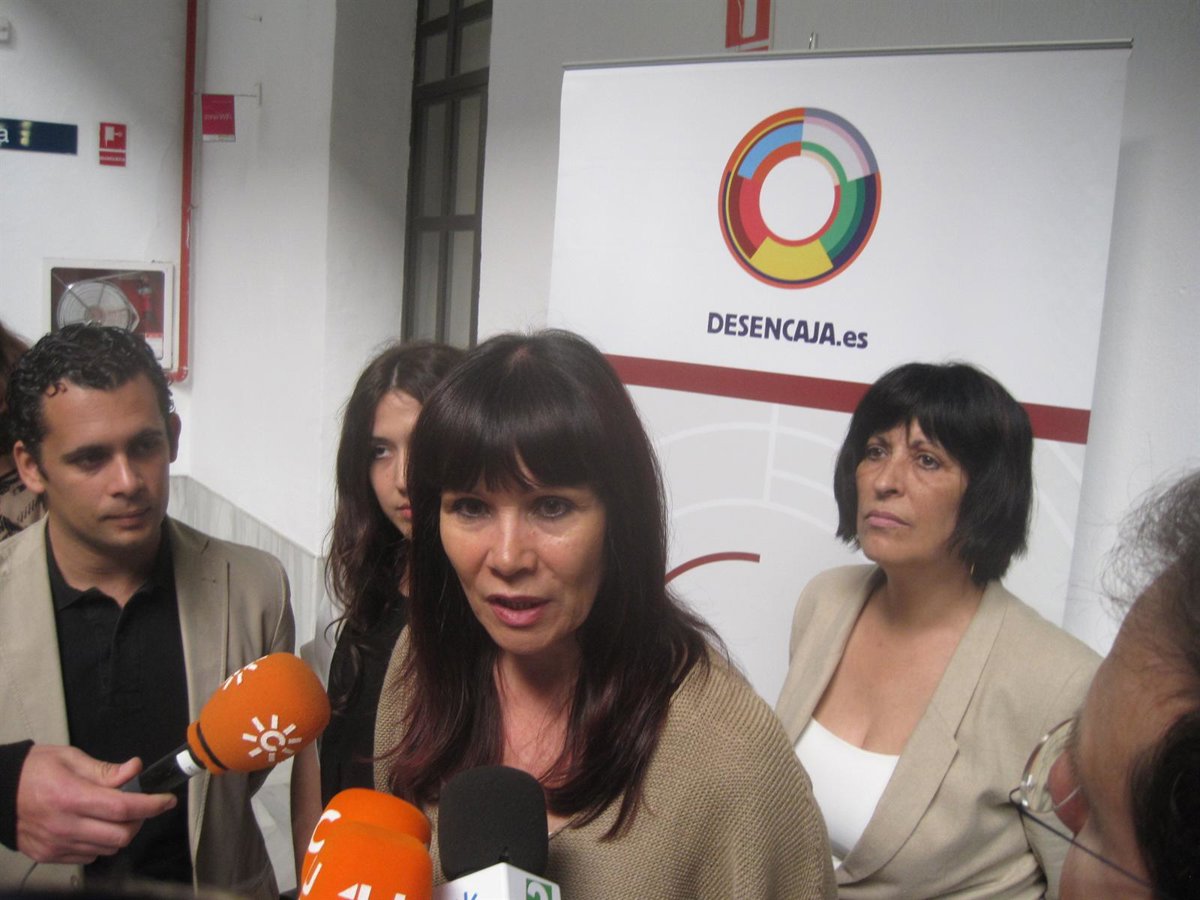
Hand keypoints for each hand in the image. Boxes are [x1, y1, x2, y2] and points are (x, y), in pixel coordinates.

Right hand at [16, 745, 176, 864]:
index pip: (123, 808)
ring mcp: (56, 844)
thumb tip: (134, 770)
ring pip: (108, 848)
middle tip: (141, 805)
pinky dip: (101, 843)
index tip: (166, 800)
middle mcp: (65, 825)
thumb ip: (105, 769)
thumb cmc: (32, 771)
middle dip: (140, 820)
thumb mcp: (70, 758)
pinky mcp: (50, 855)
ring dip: (121, 832)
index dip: (152, 805)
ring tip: (116, 814)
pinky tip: (95, 826)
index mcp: (71, 797)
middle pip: (121, 835)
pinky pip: (89, 856)